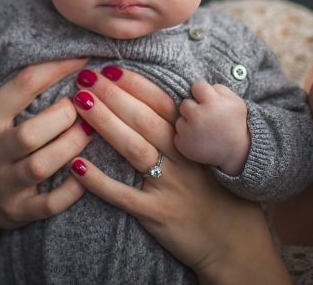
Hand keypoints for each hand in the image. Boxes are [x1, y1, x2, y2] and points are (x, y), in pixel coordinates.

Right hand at [0, 57, 91, 229]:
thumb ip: (25, 90)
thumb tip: (74, 58)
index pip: (22, 85)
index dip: (58, 68)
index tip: (83, 59)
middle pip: (31, 133)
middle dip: (66, 116)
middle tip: (85, 105)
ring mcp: (3, 185)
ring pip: (42, 166)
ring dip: (73, 146)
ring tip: (90, 131)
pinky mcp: (17, 212)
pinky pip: (50, 204)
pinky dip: (74, 188)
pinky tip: (86, 169)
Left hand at [68, 66, 290, 284]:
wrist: (235, 243)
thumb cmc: (216, 193)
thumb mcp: (208, 156)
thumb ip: (185, 131)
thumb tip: (155, 100)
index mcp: (193, 142)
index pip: (162, 105)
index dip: (136, 85)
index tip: (112, 68)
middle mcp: (182, 160)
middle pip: (144, 120)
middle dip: (114, 95)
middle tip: (87, 77)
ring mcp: (169, 187)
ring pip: (134, 149)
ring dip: (105, 123)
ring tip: (80, 103)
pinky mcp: (157, 214)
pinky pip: (124, 196)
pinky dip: (99, 181)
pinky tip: (77, 165)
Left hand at [175, 82, 249, 175]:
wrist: (236, 152)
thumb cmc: (235, 124)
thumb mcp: (236, 101)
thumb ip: (219, 88)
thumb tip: (201, 88)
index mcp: (212, 102)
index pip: (196, 87)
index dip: (202, 94)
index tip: (209, 102)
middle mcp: (197, 115)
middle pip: (185, 103)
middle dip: (193, 108)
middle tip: (205, 117)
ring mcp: (188, 131)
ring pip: (180, 120)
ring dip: (189, 123)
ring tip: (204, 130)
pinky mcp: (182, 144)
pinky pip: (178, 135)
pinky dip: (186, 137)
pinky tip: (199, 140)